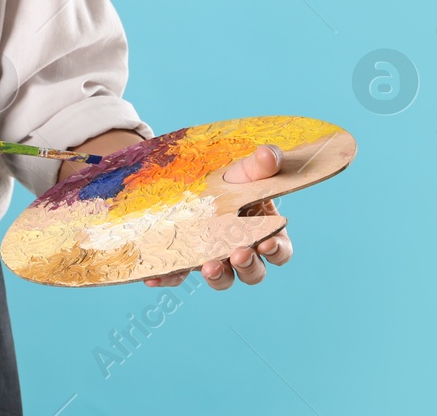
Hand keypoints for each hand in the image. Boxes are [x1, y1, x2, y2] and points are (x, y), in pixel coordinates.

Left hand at [143, 143, 290, 290]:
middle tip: (239, 255)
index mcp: (264, 232)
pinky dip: (170, 278)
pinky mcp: (187, 262)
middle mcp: (242, 251)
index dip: (277, 251)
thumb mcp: (244, 169)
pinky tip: (156, 276)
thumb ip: (261, 164)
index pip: (279, 250)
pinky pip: (179, 275)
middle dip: (248, 266)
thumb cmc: (230, 179)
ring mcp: (215, 259)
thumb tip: (268, 155)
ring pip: (223, 279)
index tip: (267, 243)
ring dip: (218, 277)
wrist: (193, 180)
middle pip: (254, 272)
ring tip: (209, 267)